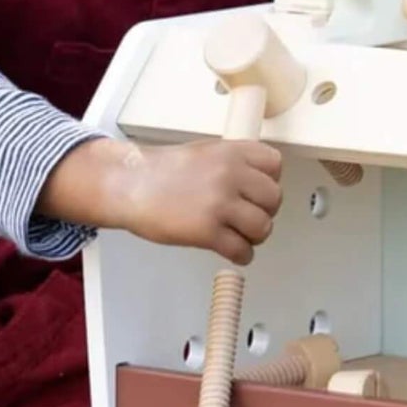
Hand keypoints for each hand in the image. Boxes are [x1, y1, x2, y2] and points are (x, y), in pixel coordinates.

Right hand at [114, 139, 282, 264]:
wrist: (131, 185)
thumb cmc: (163, 170)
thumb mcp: (206, 152)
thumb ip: (234, 164)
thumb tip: (257, 184)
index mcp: (231, 151)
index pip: (275, 165)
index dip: (268, 180)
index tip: (256, 189)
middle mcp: (230, 175)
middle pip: (274, 199)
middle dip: (263, 210)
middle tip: (247, 215)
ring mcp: (220, 204)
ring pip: (263, 227)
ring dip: (253, 235)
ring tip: (238, 234)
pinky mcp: (208, 232)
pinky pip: (242, 251)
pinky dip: (241, 255)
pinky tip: (231, 250)